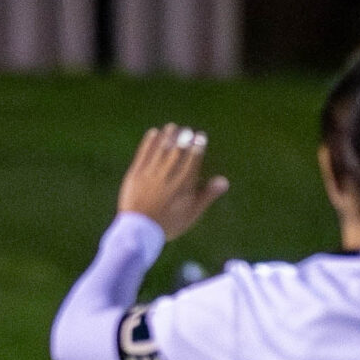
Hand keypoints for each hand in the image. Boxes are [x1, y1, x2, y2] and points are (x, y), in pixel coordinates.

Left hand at [116, 124, 229, 238]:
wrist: (139, 233)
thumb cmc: (168, 224)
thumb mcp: (191, 213)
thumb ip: (207, 195)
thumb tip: (224, 181)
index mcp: (183, 186)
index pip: (192, 160)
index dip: (197, 146)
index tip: (200, 136)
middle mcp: (167, 177)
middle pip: (177, 152)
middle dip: (183, 138)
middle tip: (187, 130)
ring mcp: (150, 175)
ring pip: (160, 150)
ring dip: (167, 136)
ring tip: (173, 127)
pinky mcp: (135, 175)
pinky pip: (143, 154)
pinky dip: (149, 142)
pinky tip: (154, 133)